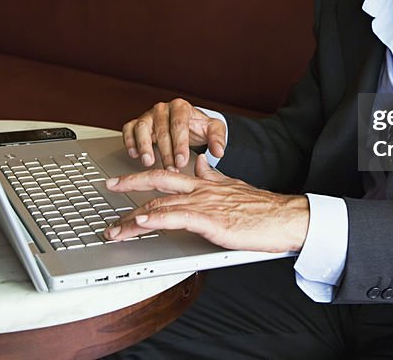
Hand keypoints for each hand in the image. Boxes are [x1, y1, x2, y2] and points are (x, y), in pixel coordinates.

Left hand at [104, 155, 308, 252]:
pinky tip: (141, 223)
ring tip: (114, 229)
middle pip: (156, 182)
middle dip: (128, 186)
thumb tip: (201, 163)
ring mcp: (205, 204)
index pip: (166, 175)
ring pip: (161, 206)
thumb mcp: (235, 186)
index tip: (120, 180)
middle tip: (107, 190)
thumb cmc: (263, 209)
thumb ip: (214, 177)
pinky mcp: (212, 221)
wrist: (286, 217)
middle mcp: (201, 189)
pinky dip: (155, 220)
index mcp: (205, 182)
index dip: (140, 176)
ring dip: (132, 219)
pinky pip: (177, 218)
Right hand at [122, 98, 225, 169]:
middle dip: (166, 151)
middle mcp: (163, 108)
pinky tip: (134, 154)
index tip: (182, 160)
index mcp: (181, 107)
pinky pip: (129, 128)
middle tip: (171, 168)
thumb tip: (219, 151)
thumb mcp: (213, 129)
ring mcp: (149, 115)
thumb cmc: (198, 127)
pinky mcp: (137, 123)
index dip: (180, 144)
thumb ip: (218, 139)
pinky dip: (129, 140)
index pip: (179, 125)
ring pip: (142, 127)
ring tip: (148, 162)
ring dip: (144, 145)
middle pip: (161, 129)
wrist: (187, 123)